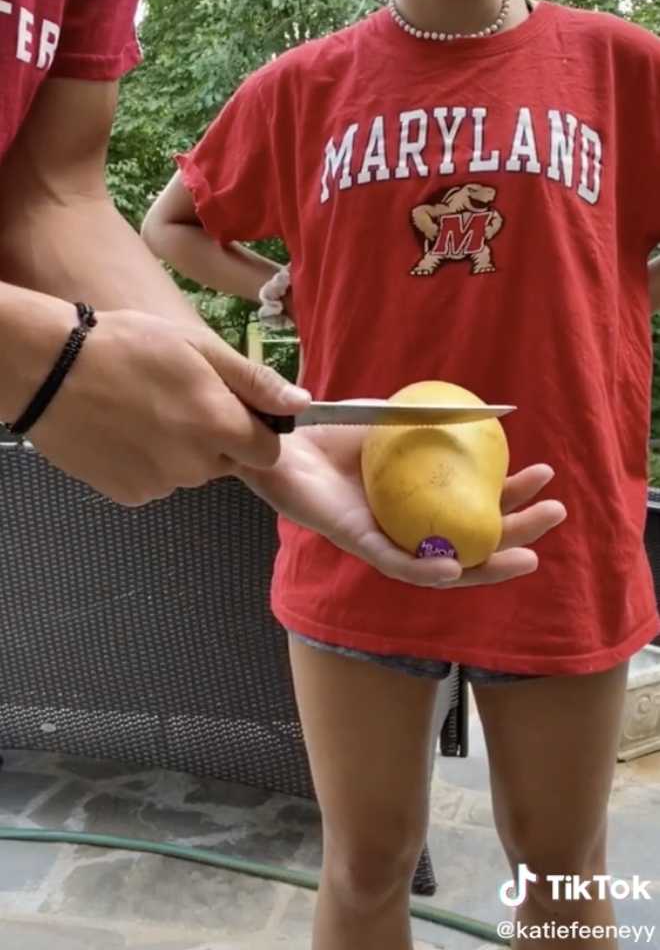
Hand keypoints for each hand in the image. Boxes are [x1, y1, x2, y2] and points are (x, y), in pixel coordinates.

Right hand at [30, 309, 310, 504]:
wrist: (52, 370)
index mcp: (222, 428)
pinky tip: (125, 430)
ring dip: (180, 449)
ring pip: (191, 471)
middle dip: (215, 436)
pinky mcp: (130, 495)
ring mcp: (162, 485)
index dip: (254, 427)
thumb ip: (255, 382)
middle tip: (178, 398)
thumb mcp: (200, 348)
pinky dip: (147, 462)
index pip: (268, 450)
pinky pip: (156, 482)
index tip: (228, 404)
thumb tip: (302, 404)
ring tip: (145, 409)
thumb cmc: (128, 346)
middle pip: (228, 461)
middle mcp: (198, 466)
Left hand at [240, 424, 566, 586]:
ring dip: (487, 564)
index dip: (512, 494)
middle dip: (517, 531)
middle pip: (472, 538)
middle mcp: (407, 520)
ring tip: (528, 556)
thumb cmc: (333, 425)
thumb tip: (488, 411)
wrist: (283, 431)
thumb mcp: (392, 416)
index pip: (475, 502)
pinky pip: (395, 562)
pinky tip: (457, 567)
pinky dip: (426, 570)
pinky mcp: (354, 539)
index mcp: (420, 493)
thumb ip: (431, 417)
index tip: (544, 475)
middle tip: (555, 514)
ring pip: (443, 563)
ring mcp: (383, 534)